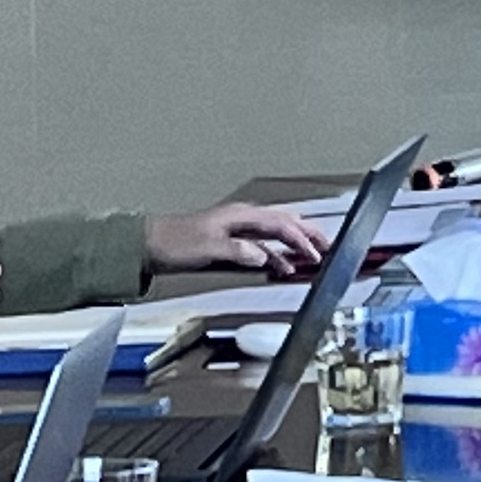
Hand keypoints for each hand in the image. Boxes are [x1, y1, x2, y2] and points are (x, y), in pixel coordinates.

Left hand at [145, 199, 327, 279]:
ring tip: (314, 255)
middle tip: (330, 245)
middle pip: (285, 223)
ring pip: (277, 235)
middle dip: (309, 234)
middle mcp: (243, 219)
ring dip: (296, 245)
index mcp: (241, 215)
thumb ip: (238, 251)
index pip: (281, 225)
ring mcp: (238, 230)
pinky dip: (278, 255)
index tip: (317, 253)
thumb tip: (263, 256)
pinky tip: (283, 266)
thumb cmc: (175, 242)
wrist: (150, 246)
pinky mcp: (232, 243)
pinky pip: (264, 247)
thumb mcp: (208, 248)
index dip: (301, 239)